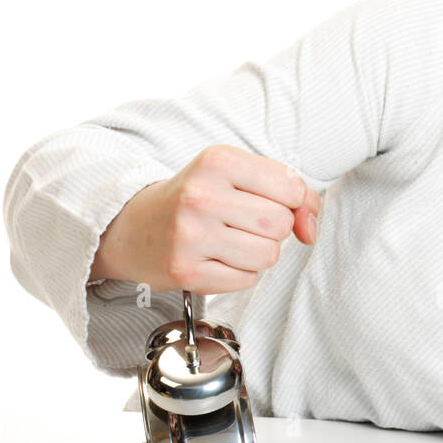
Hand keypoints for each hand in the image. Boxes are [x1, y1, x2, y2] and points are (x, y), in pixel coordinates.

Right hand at [88, 145, 321, 293]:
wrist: (131, 227)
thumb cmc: (197, 198)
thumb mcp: (240, 176)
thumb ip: (292, 194)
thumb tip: (311, 229)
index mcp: (218, 161)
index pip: (292, 188)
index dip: (293, 201)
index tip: (272, 201)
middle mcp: (201, 195)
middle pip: (281, 224)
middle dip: (273, 228)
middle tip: (242, 222)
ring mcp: (191, 235)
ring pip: (268, 255)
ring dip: (258, 253)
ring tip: (228, 240)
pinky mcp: (186, 271)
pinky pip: (246, 280)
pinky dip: (239, 273)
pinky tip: (215, 258)